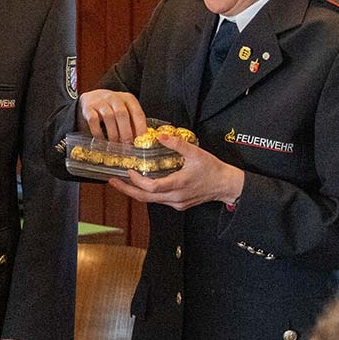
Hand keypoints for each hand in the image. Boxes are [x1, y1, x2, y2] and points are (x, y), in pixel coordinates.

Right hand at [78, 89, 146, 144]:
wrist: (90, 97)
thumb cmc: (111, 107)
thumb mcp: (125, 112)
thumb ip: (132, 124)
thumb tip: (138, 141)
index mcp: (128, 99)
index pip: (137, 113)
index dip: (140, 128)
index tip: (140, 141)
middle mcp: (114, 98)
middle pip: (122, 114)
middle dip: (125, 132)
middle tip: (127, 145)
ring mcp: (100, 102)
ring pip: (108, 117)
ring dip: (113, 134)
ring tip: (115, 144)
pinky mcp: (88, 108)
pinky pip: (94, 120)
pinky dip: (98, 132)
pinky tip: (102, 140)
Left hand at [108, 133, 244, 212]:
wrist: (226, 185)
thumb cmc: (213, 169)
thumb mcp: (196, 153)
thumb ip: (177, 144)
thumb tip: (161, 135)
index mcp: (178, 185)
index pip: (151, 188)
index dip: (136, 181)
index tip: (129, 171)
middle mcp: (175, 198)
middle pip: (145, 198)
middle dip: (126, 190)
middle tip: (113, 181)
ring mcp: (176, 203)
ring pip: (150, 201)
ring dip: (136, 192)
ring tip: (123, 182)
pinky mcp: (178, 204)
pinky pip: (158, 200)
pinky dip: (147, 193)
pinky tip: (142, 185)